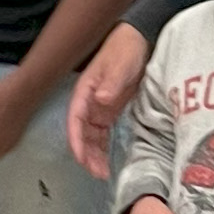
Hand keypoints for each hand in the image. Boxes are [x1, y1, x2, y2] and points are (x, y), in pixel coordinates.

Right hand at [67, 23, 148, 177]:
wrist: (139, 40)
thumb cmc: (125, 49)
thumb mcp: (120, 64)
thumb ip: (111, 82)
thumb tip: (101, 99)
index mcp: (84, 92)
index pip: (75, 120)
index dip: (76, 140)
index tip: (82, 157)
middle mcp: (88, 103)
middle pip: (81, 133)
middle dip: (86, 154)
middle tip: (97, 172)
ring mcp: (98, 109)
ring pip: (91, 137)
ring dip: (94, 155)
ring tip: (103, 173)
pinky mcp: (110, 112)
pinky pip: (103, 135)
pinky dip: (104, 149)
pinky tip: (109, 162)